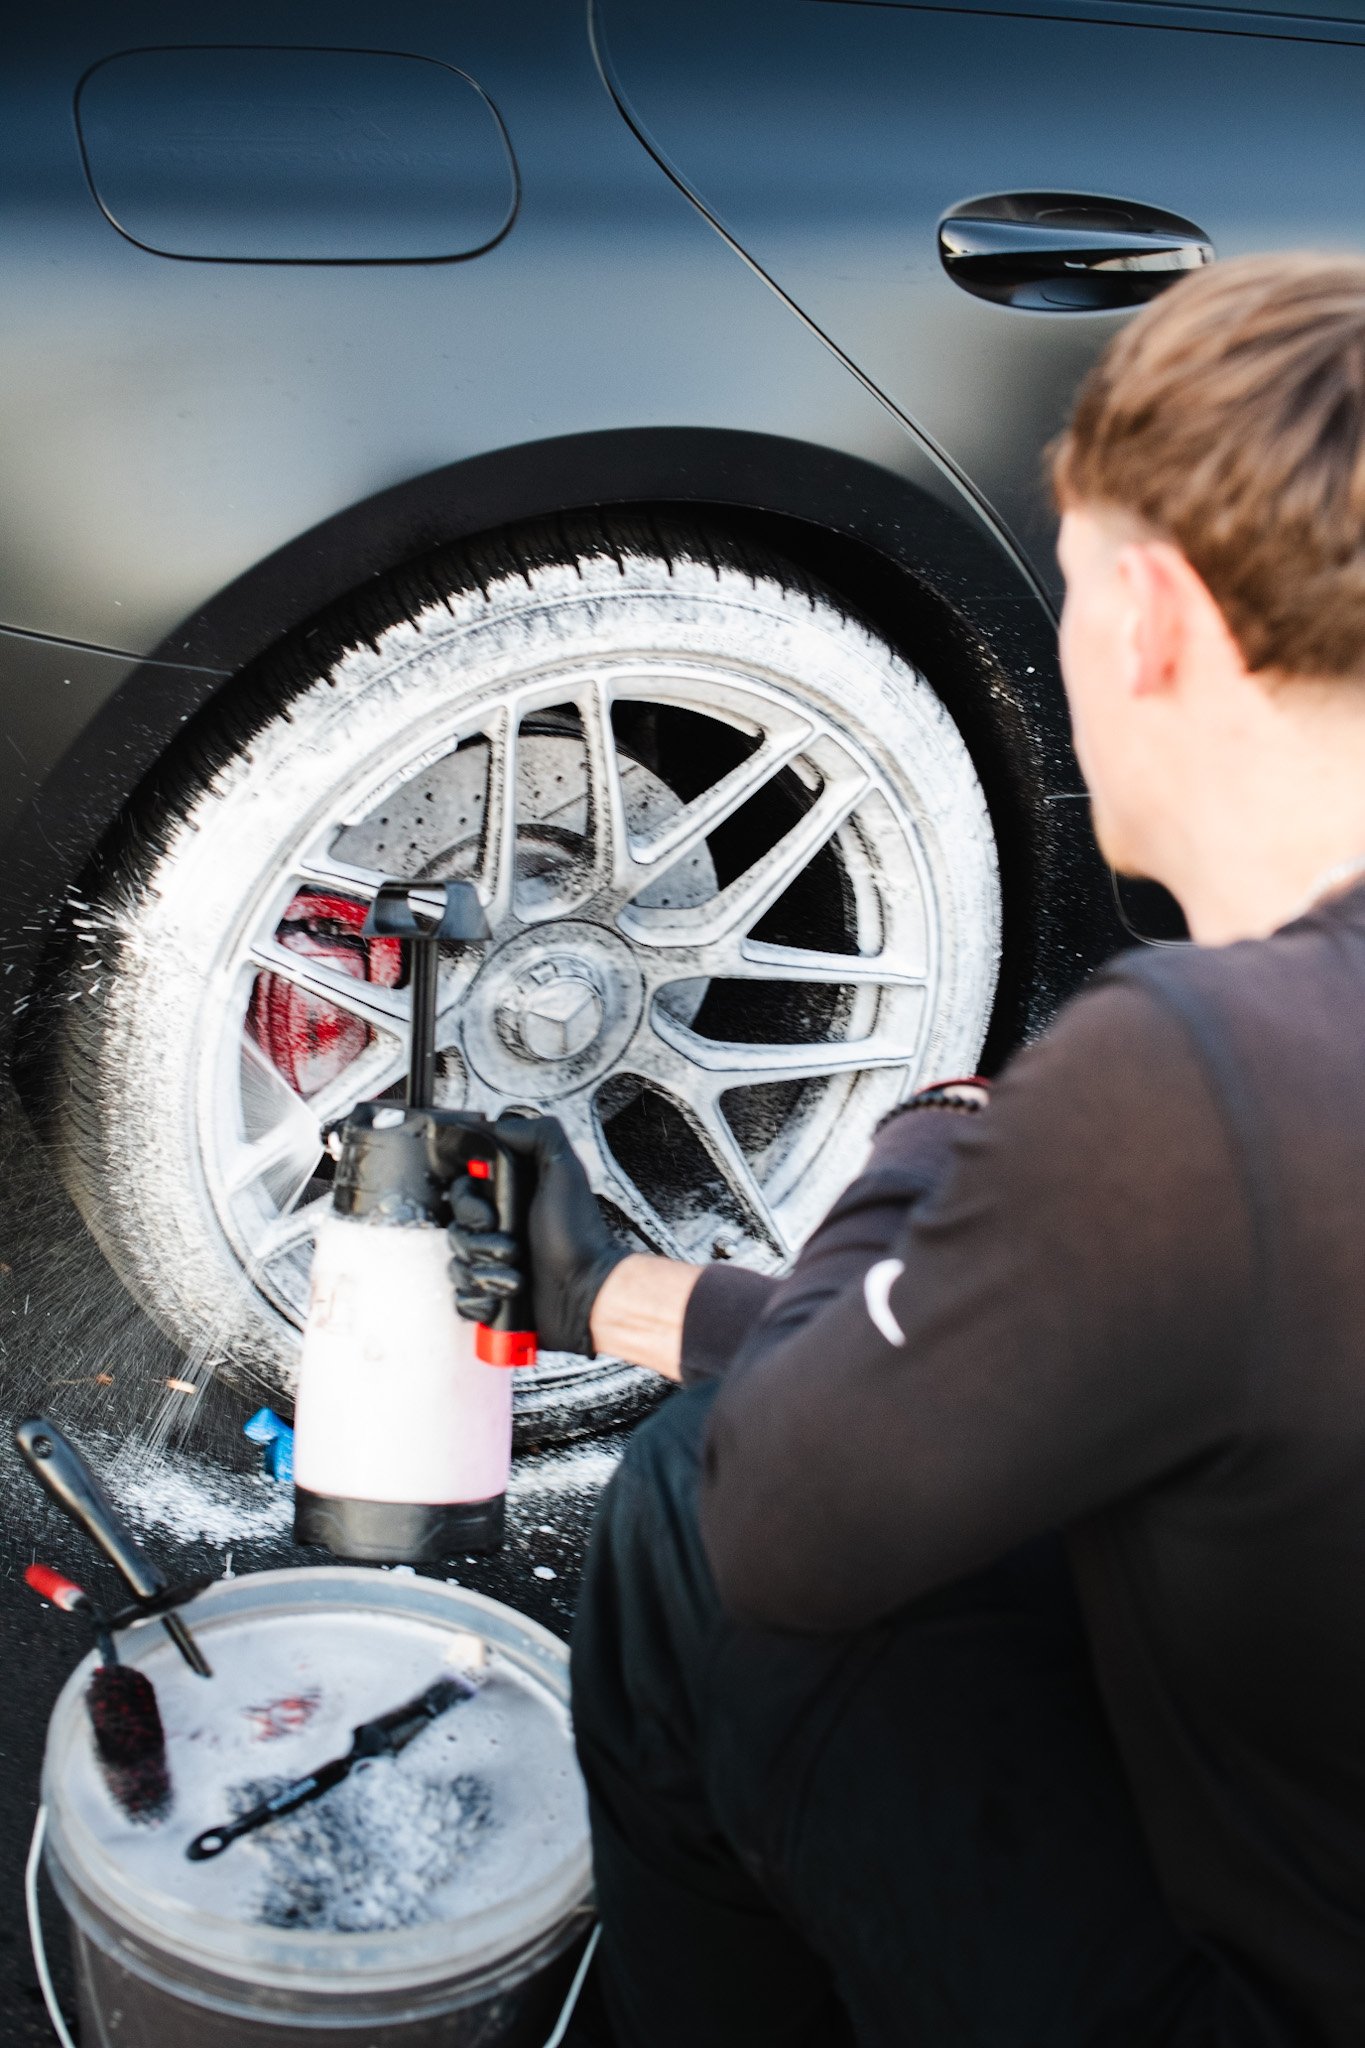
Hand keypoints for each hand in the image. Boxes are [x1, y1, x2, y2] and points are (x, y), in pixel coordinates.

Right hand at [437, 1114, 629, 1354]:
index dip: (468, 1204)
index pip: (462, 1194)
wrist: (586, 1293)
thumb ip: (540, 1136)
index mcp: (512, 1200)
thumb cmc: (580, 1239)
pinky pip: (462, 1299)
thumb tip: (503, 1125)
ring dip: (485, 1273)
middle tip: (511, 1244)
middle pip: (456, 1231)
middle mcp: (501, 1230)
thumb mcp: (565, 1172)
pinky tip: (504, 1294)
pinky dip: (480, 1300)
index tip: (490, 1213)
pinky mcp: (492, 1297)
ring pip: (457, 1267)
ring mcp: (495, 1264)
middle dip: (480, 1242)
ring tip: (515, 1273)